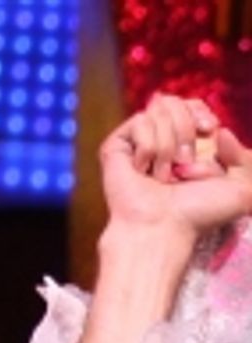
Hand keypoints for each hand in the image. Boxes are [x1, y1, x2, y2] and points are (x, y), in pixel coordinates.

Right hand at [101, 94, 251, 243]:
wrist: (164, 227)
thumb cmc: (198, 215)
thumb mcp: (240, 190)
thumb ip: (244, 158)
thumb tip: (220, 132)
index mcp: (184, 148)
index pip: (190, 105)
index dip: (199, 112)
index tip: (209, 130)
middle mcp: (160, 144)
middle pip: (174, 102)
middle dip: (186, 131)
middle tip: (183, 166)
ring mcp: (137, 146)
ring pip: (158, 110)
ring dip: (168, 146)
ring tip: (162, 177)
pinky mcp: (116, 148)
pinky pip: (139, 121)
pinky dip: (148, 148)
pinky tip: (143, 171)